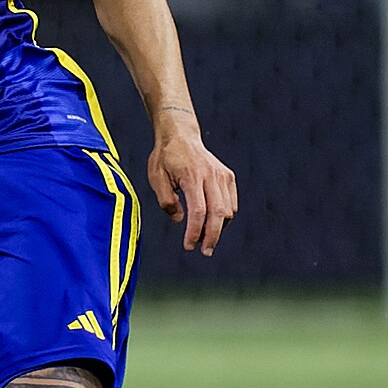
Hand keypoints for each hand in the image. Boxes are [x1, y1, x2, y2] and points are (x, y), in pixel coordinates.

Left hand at [146, 115, 237, 256]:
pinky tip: (212, 223)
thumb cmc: (165, 158)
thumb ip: (166, 201)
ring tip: (205, 239)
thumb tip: (181, 220)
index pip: (198, 211)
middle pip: (218, 213)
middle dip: (212, 236)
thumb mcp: (156, 178)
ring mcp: (222, 175)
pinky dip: (224, 216)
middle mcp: (211, 175)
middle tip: (205, 252)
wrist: (180, 135)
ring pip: (228, 210)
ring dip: (218, 228)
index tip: (189, 246)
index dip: (195, 232)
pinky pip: (231, 203)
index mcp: (192, 176)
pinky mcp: (228, 176)